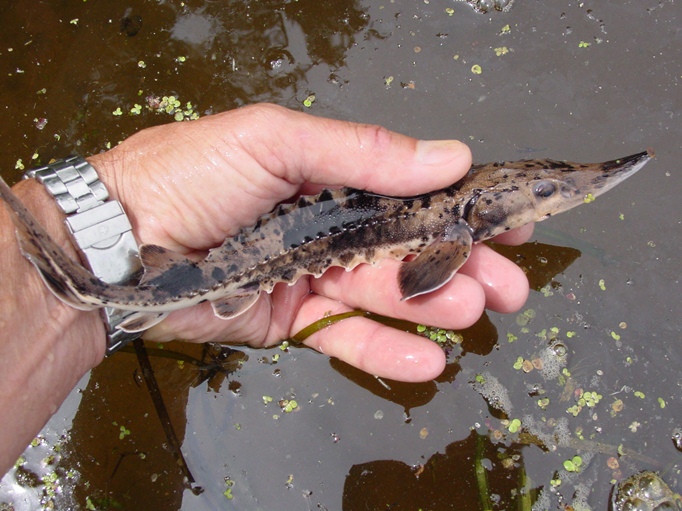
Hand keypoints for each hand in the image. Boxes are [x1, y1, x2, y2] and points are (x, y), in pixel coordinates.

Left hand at [91, 104, 531, 381]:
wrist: (116, 242)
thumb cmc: (187, 175)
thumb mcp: (274, 141)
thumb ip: (361, 152)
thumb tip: (448, 156)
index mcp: (327, 177)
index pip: (410, 193)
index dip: (461, 208)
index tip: (510, 222)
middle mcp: (325, 227)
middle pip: (406, 249)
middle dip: (461, 264)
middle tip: (508, 284)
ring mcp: (309, 276)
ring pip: (382, 295)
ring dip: (431, 305)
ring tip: (473, 311)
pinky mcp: (288, 321)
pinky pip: (344, 337)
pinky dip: (385, 350)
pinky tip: (427, 359)